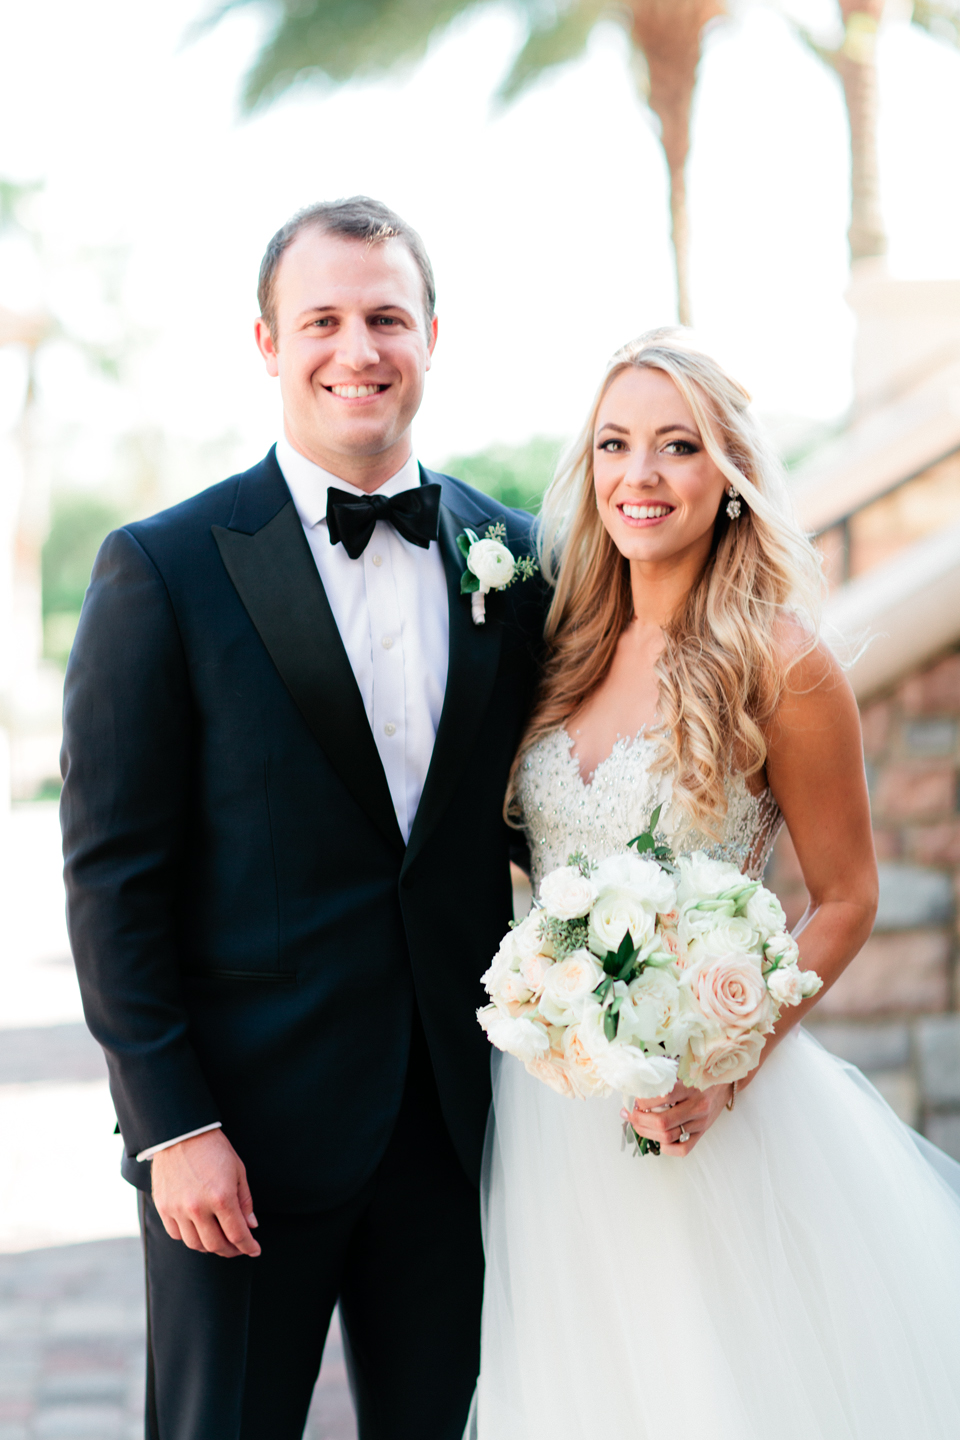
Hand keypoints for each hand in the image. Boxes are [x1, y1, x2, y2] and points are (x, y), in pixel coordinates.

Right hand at [150, 1129, 260, 1257]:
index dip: (248, 1246)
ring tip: (220, 1241)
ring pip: (195, 1244)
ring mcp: (178, 1209)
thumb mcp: (239, 1171)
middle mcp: (198, 1208)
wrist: (182, 1133)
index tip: (255, 1250)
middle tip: (239, 1248)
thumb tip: (251, 1226)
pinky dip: (190, 1237)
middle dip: (231, 1250)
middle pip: (216, 1244)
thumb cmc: (215, 1149)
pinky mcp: (163, 1207)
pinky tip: (199, 1231)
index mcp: (221, 1197)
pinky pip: (176, 1234)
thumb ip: (245, 1201)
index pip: (237, 1234)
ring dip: (210, 1247)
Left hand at [621, 1077, 732, 1155]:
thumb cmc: (700, 1073)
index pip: (663, 1097)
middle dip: (639, 1120)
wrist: (725, 1082)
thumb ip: (665, 1075)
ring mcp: (700, 1122)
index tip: (633, 1098)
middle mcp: (697, 1106)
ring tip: (637, 1124)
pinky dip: (666, 1148)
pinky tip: (658, 1138)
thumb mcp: (685, 1068)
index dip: (642, 1101)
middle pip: (662, 1122)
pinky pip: (683, 1149)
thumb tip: (636, 1081)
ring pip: (668, 1137)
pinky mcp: (702, 1133)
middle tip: (628, 1114)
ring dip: (647, 1133)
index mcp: (691, 1086)